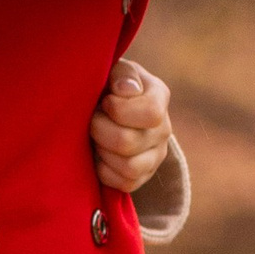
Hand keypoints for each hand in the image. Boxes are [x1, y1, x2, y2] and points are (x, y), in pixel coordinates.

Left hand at [90, 58, 173, 194]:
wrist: (101, 105)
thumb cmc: (106, 84)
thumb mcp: (113, 69)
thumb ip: (122, 74)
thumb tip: (127, 91)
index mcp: (158, 96)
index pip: (151, 113)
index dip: (119, 110)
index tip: (104, 101)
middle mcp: (163, 128)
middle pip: (129, 142)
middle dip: (100, 130)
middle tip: (91, 120)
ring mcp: (156, 155)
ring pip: (129, 168)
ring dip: (102, 152)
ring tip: (95, 137)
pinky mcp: (144, 176)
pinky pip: (125, 184)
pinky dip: (105, 171)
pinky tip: (99, 154)